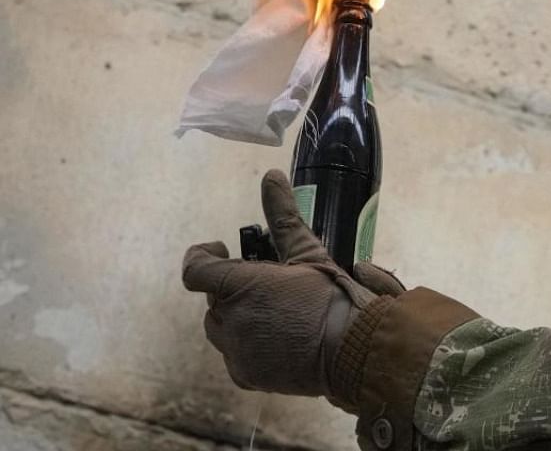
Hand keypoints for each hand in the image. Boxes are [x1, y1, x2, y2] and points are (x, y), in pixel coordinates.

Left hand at [182, 170, 404, 400]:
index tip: (222, 249)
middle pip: (213, 301)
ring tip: (276, 312)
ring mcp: (235, 352)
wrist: (354, 351)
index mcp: (239, 286)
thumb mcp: (309, 252)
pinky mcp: (245, 375)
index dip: (203, 255)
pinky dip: (249, 345)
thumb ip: (283, 216)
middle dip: (232, 290)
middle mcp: (229, 321)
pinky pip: (236, 355)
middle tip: (266, 285)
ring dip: (239, 317)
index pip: (195, 268)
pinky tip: (279, 337)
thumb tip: (271, 176)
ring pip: (222, 329)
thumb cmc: (333, 297)